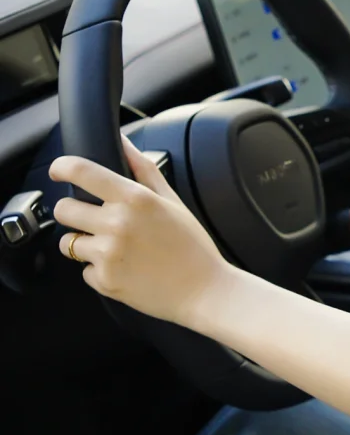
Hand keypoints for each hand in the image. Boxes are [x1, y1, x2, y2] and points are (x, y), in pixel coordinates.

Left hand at [50, 137, 235, 328]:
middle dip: (73, 212)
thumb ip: (143, 169)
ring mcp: (109, 254)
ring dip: (82, 244)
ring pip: (68, 243)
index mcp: (134, 199)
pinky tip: (125, 269)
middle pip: (63, 209)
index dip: (61, 167)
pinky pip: (85, 271)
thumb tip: (123, 142)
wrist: (205, 292)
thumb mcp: (172, 201)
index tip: (59, 171)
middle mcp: (117, 224)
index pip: (81, 171)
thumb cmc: (192, 246)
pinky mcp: (105, 281)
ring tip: (112, 249)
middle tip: (92, 220)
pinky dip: (99, 271)